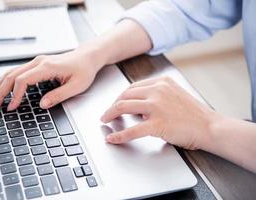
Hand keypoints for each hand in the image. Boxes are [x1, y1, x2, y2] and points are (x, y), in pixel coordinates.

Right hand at [0, 48, 103, 110]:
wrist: (87, 57)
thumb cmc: (84, 70)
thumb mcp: (76, 86)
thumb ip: (59, 96)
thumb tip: (42, 105)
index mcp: (47, 67)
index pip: (23, 80)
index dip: (15, 95)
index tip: (11, 107)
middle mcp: (39, 62)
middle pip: (12, 75)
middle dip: (0, 91)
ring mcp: (37, 61)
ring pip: (12, 72)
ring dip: (0, 85)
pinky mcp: (38, 64)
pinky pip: (18, 71)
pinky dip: (7, 81)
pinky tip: (2, 88)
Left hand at [101, 77, 216, 149]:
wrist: (209, 126)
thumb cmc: (194, 114)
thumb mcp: (175, 94)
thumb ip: (157, 95)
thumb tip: (138, 107)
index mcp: (161, 82)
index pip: (133, 87)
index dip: (120, 96)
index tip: (115, 103)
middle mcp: (158, 90)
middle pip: (125, 95)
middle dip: (112, 105)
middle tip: (106, 113)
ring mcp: (157, 106)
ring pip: (123, 106)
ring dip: (110, 114)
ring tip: (105, 121)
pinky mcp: (158, 123)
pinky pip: (132, 130)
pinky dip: (119, 135)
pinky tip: (112, 138)